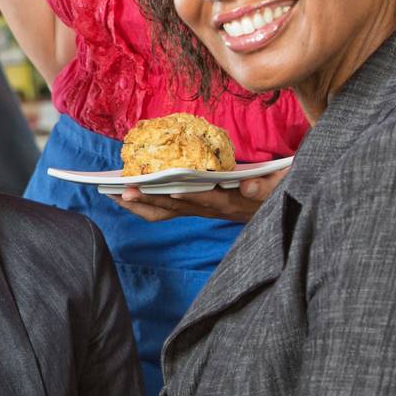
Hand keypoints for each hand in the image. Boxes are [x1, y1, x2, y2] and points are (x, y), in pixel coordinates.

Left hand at [112, 166, 288, 222]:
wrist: (281, 207)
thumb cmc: (281, 188)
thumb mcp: (282, 184)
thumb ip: (267, 187)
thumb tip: (248, 187)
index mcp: (233, 203)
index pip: (208, 200)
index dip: (189, 196)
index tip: (171, 189)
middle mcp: (213, 209)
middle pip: (177, 206)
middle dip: (151, 199)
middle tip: (124, 191)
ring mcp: (203, 210)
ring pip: (167, 210)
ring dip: (141, 203)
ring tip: (113, 193)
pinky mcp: (198, 208)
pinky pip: (166, 210)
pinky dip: (145, 204)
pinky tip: (125, 195)